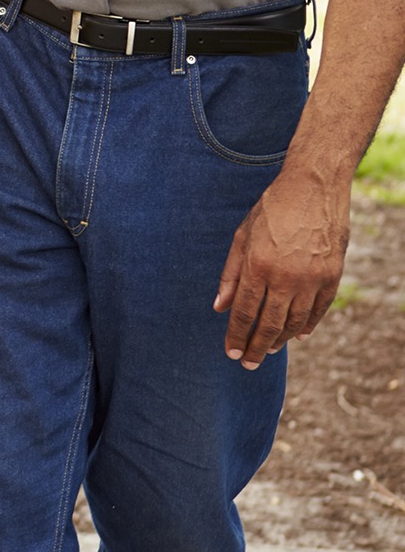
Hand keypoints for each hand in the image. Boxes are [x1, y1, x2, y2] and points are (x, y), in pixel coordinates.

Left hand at [213, 166, 350, 368]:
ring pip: (295, 322)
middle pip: (269, 323)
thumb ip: (230, 275)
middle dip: (256, 347)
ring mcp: (312, 278)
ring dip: (280, 340)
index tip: (231, 353)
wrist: (313, 188)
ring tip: (268, 350)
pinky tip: (296, 336)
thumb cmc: (271, 210)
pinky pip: (318, 310)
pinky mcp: (332, 276)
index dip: (236, 335)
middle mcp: (286, 277)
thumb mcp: (241, 237)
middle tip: (247, 363)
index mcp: (258, 266)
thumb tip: (219, 308)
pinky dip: (307, 326)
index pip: (244, 312)